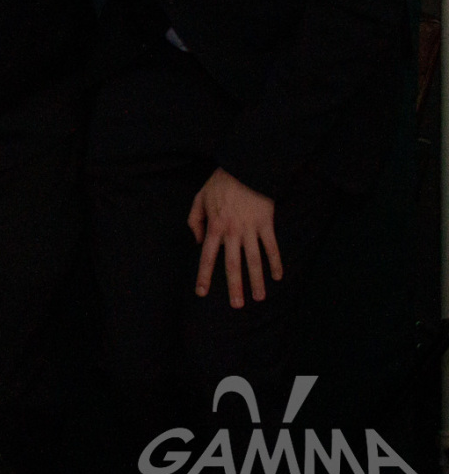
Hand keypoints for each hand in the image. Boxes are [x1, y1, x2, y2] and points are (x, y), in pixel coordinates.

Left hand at [188, 167, 282, 307]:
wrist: (245, 168)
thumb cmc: (220, 184)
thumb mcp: (199, 199)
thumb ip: (194, 221)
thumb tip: (197, 242)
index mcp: (214, 226)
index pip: (207, 256)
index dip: (204, 275)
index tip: (201, 292)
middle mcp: (232, 232)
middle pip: (232, 264)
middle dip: (234, 286)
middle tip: (237, 306)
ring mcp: (251, 229)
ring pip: (254, 260)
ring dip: (257, 280)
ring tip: (259, 298)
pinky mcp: (267, 224)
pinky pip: (272, 247)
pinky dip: (276, 262)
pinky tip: (278, 277)